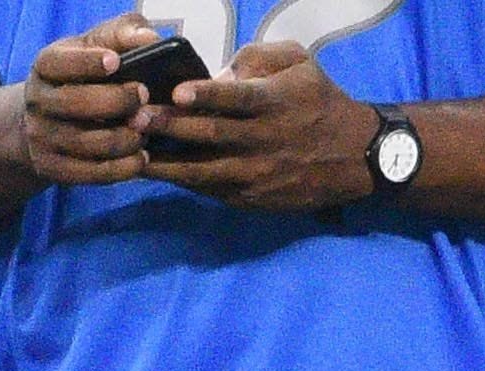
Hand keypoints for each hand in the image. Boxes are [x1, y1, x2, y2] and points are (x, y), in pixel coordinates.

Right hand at [18, 14, 162, 188]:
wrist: (48, 116)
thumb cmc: (86, 73)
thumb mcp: (97, 44)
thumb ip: (122, 33)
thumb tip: (148, 41)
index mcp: (45, 65)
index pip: (61, 62)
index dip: (87, 63)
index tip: (115, 62)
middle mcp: (36, 101)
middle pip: (74, 103)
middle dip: (115, 101)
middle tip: (143, 96)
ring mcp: (40, 137)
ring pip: (84, 143)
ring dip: (123, 139)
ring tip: (146, 130)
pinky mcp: (49, 167)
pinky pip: (85, 174)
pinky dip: (118, 169)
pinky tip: (139, 159)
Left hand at [144, 41, 379, 210]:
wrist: (353, 157)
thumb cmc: (319, 102)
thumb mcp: (301, 64)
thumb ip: (260, 57)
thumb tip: (219, 72)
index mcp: (276, 102)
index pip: (239, 98)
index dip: (208, 95)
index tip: (178, 91)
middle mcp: (263, 139)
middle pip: (212, 134)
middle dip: (171, 127)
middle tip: (135, 119)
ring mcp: (254, 173)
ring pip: (202, 170)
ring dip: (164, 163)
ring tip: (131, 154)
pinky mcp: (247, 198)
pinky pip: (207, 188)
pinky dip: (180, 180)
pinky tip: (153, 172)